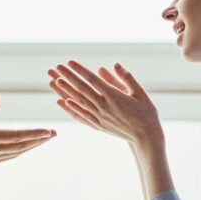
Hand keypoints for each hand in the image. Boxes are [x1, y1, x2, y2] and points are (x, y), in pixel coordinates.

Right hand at [0, 95, 55, 173]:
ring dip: (32, 146)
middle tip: (54, 134)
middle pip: (22, 145)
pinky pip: (9, 157)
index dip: (35, 134)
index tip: (49, 131)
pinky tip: (23, 149)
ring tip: (43, 140)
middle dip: (39, 140)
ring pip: (17, 152)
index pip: (18, 136)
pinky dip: (20, 151)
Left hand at [48, 61, 162, 149]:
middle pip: (82, 88)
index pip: (92, 79)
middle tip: (56, 67)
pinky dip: (71, 108)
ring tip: (54, 81)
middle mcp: (104, 106)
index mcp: (114, 96)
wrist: (146, 137)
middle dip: (68, 76)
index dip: (80, 70)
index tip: (69, 62)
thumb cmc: (146, 113)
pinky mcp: (98, 125)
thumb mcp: (140, 93)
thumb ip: (127, 78)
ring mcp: (99, 116)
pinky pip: (81, 115)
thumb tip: (116, 64)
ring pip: (79, 101)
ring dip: (65, 91)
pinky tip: (62, 102)